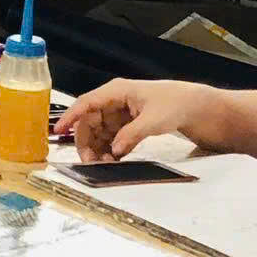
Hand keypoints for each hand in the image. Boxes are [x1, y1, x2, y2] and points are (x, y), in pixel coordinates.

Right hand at [58, 78, 212, 161]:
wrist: (197, 107)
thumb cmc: (176, 103)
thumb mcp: (154, 120)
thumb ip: (131, 135)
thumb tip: (114, 150)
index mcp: (116, 91)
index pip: (86, 103)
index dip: (71, 117)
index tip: (59, 132)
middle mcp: (114, 101)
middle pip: (89, 122)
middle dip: (87, 142)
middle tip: (90, 162)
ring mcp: (120, 115)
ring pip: (98, 133)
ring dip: (98, 149)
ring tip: (106, 164)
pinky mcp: (128, 126)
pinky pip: (111, 139)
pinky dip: (110, 150)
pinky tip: (114, 160)